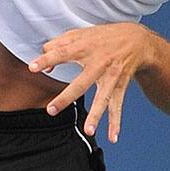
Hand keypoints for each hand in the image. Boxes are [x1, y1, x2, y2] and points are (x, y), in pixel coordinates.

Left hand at [29, 22, 154, 142]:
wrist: (137, 39)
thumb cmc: (103, 37)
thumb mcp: (82, 33)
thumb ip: (61, 42)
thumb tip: (44, 56)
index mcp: (86, 47)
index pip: (63, 52)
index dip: (48, 59)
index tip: (33, 67)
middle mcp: (99, 62)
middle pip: (81, 82)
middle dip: (66, 97)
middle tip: (51, 110)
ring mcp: (111, 75)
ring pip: (103, 96)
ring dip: (96, 114)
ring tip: (88, 130)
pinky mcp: (120, 85)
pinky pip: (117, 105)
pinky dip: (116, 122)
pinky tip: (113, 137)